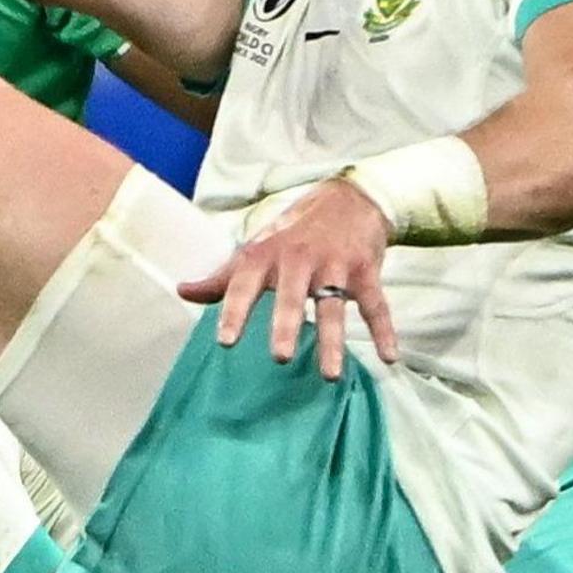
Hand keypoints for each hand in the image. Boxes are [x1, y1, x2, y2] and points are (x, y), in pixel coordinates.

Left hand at [178, 178, 399, 380]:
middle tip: (279, 357)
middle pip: (291, 296)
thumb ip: (224, 277)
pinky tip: (389, 358)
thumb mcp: (256, 249)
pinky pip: (377, 305)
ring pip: (334, 306)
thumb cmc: (293, 232)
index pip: (245, 284)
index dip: (234, 312)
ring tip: (330, 374)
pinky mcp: (365, 272)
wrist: (348, 198)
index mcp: (266, 255)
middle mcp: (298, 259)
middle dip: (286, 325)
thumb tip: (183, 291)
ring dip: (332, 341)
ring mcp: (334, 265)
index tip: (226, 342)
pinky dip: (384, 331)